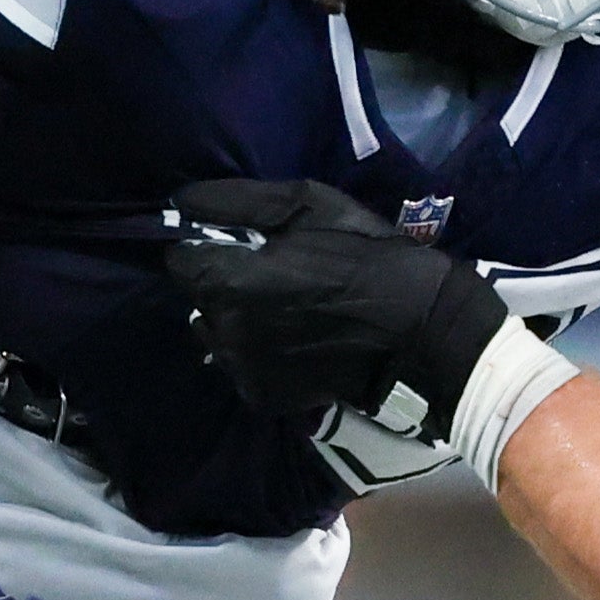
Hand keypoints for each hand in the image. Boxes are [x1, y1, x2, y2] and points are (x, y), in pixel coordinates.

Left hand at [165, 178, 511, 443]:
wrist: (421, 332)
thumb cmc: (366, 256)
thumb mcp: (308, 204)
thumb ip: (235, 201)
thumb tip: (182, 201)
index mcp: (227, 281)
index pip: (178, 259)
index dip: (208, 246)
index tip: (243, 244)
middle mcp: (223, 330)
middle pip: (200, 298)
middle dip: (226, 282)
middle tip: (278, 274)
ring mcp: (242, 369)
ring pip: (219, 334)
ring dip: (239, 319)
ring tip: (288, 310)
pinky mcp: (264, 398)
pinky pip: (245, 366)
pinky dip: (262, 352)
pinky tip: (299, 341)